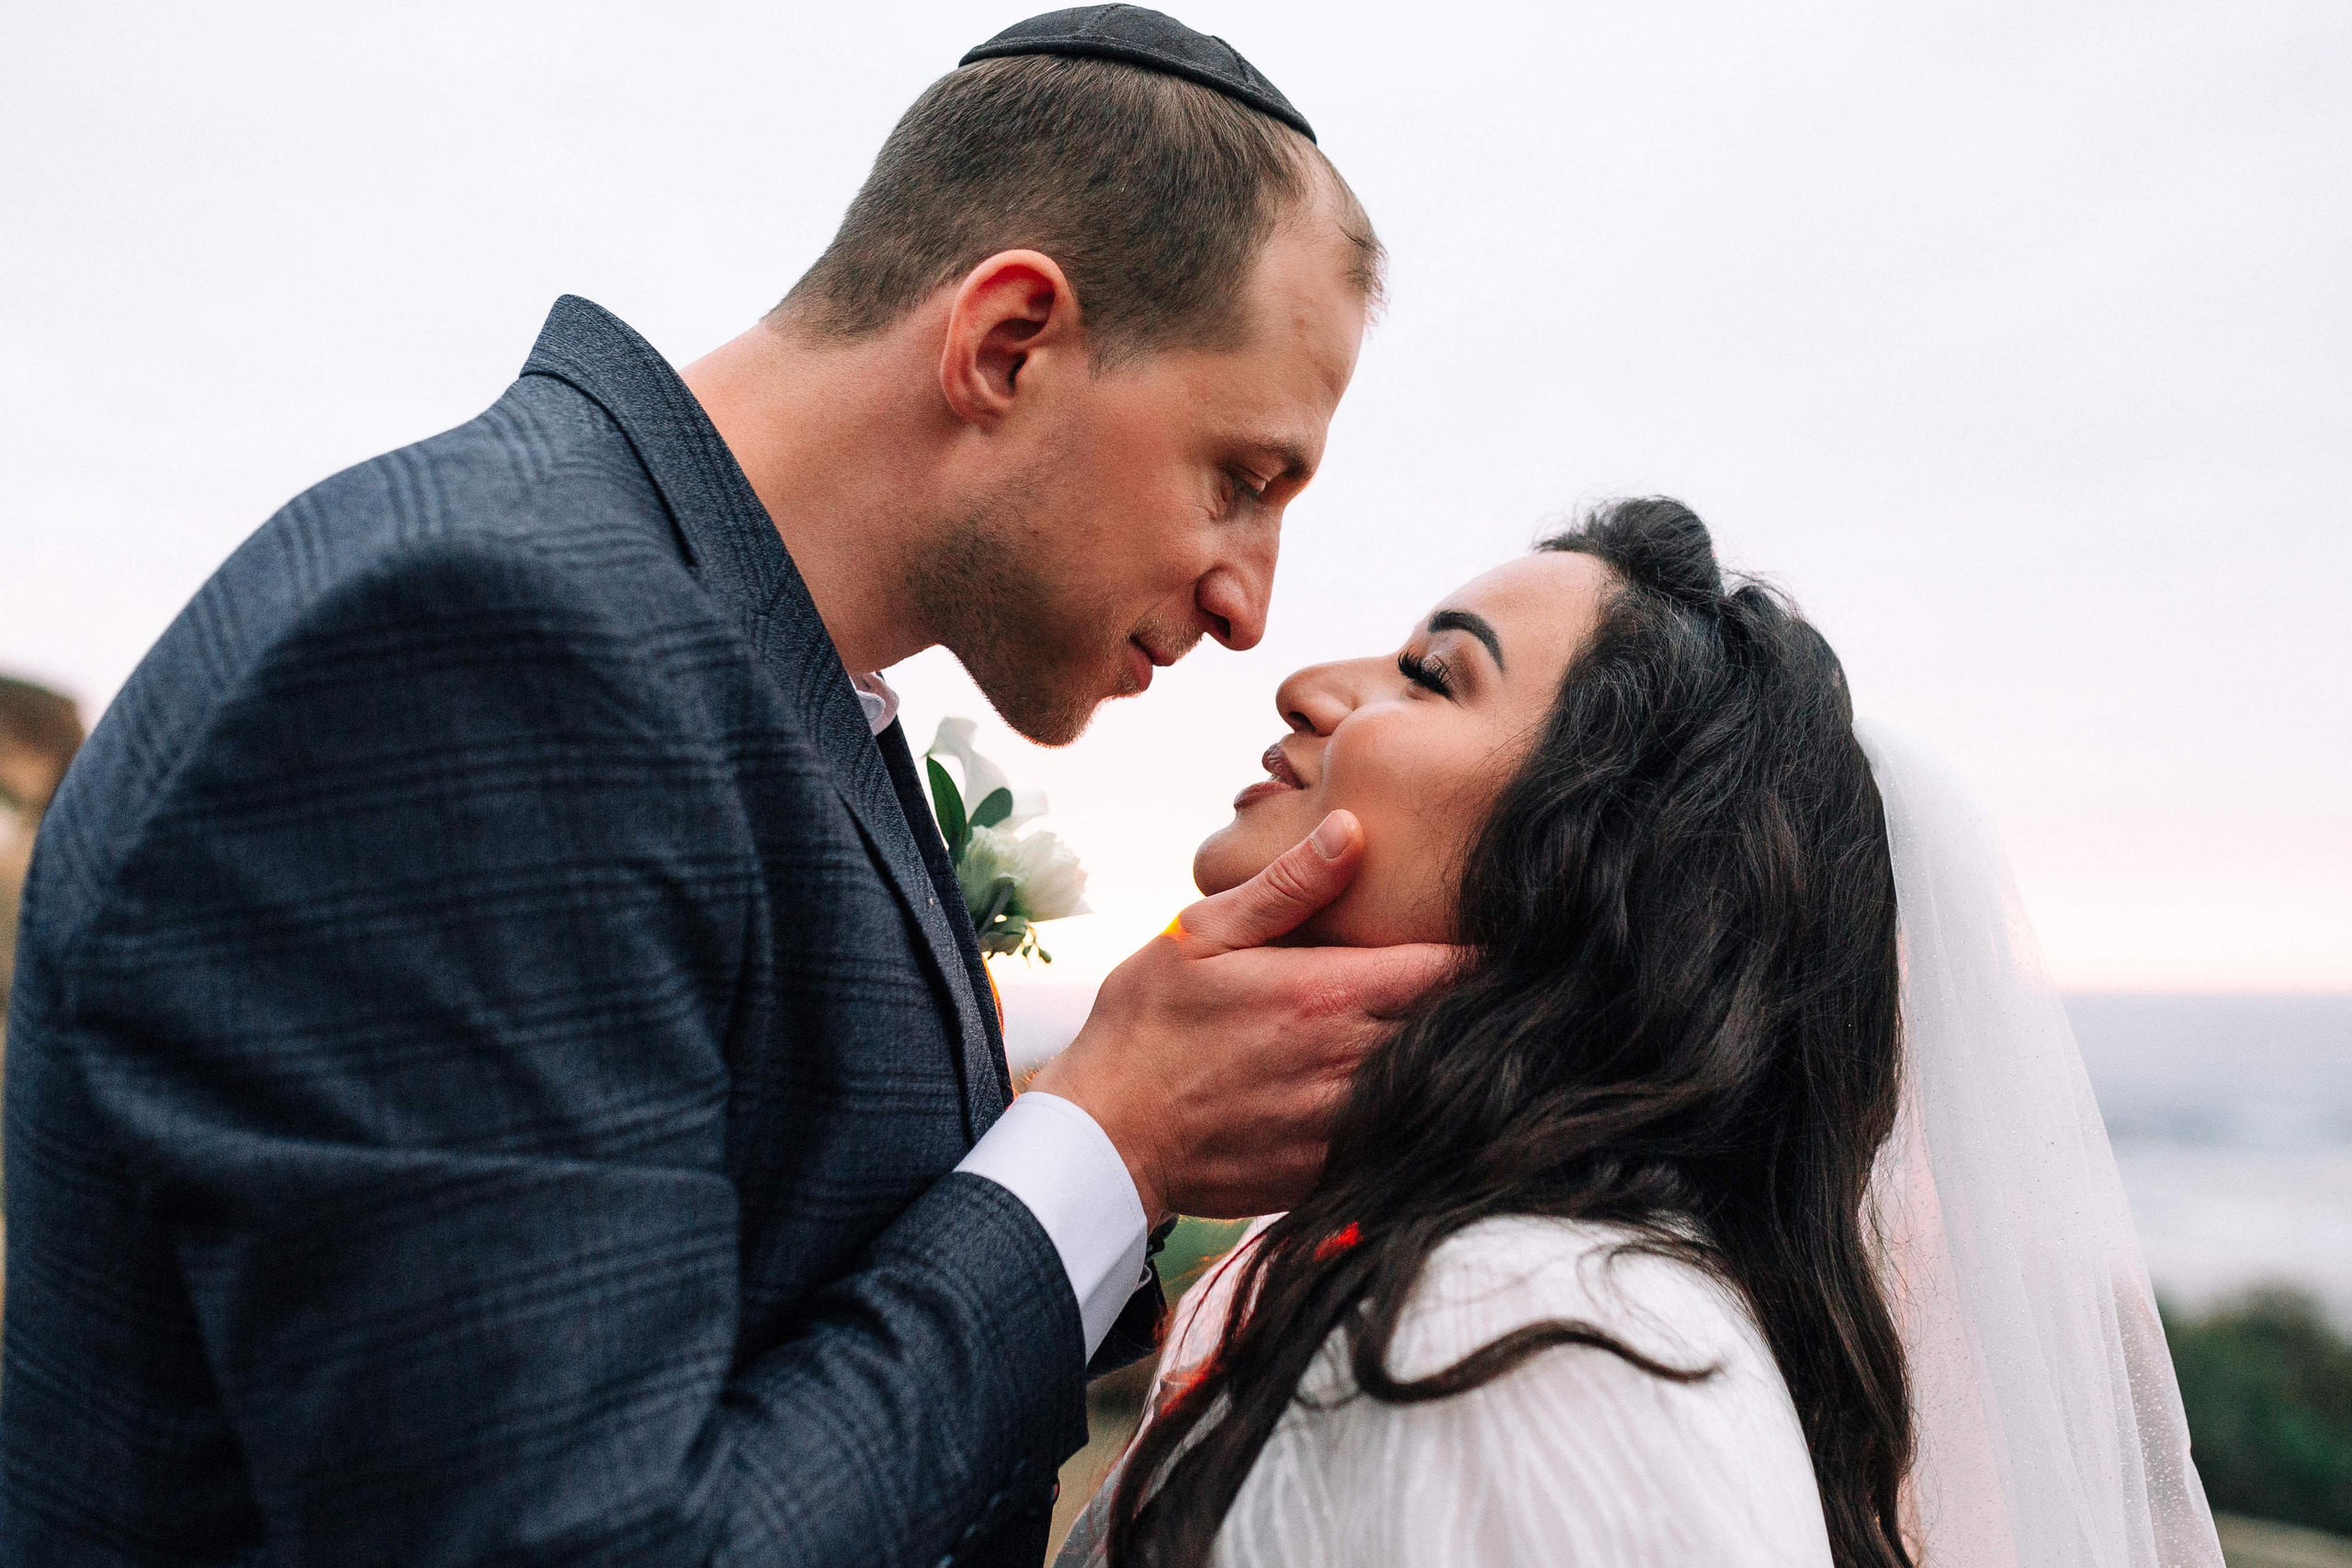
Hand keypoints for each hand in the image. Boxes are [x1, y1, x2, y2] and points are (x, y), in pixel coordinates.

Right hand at [1030, 811, 1460, 1225]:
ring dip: (1439, 1064)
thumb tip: (1352, 828)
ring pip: (1430, 1090)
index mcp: (1324, 995)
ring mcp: (1340, 1127)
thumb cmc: (1145, 1024)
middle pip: (1451, 1030)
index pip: (1445, 969)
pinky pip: (1393, 1141)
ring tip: (1445, 1039)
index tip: (1491, 937)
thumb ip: (1286, 887)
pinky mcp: (1327, 1174)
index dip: (1476, 953)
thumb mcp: (1200, 935)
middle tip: (1482, 986)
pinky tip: (1390, 1097)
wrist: (1101, 1136)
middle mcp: (1346, 1064)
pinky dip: (1403, 1117)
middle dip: (1468, 1008)